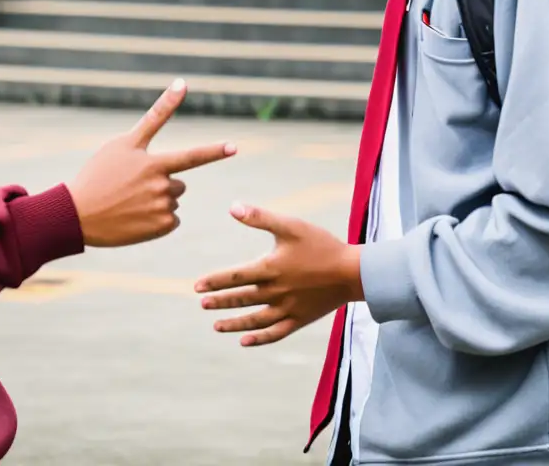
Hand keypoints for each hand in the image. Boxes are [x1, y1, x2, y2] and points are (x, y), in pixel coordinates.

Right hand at [68, 79, 235, 246]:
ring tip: (129, 202)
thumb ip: (156, 114)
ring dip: (157, 199)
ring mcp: (161, 208)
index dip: (214, 152)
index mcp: (153, 164)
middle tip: (132, 186)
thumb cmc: (100, 172)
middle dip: (162, 181)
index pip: (191, 157)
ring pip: (174, 199)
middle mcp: (160, 186)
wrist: (77, 214)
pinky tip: (134, 217)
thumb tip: (182, 84)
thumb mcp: (124, 142)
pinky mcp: (160, 227)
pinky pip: (171, 219)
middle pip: (180, 181)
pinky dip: (157, 218)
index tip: (234, 148)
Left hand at [195, 203, 361, 346]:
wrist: (352, 272)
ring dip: (234, 323)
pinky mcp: (300, 319)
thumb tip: (232, 207)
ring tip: (216, 325)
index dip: (215, 281)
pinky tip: (245, 341)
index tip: (197, 286)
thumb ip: (260, 217)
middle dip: (220, 301)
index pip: (235, 277)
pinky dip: (259, 338)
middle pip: (241, 299)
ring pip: (255, 320)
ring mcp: (288, 308)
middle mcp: (276, 292)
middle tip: (201, 304)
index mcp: (271, 268)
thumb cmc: (321, 244)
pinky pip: (276, 333)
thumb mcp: (291, 225)